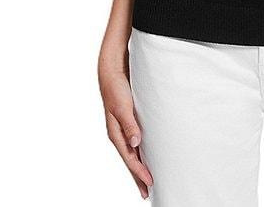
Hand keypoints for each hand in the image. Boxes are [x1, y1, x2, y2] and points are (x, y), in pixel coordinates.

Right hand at [98, 53, 152, 198]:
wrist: (113, 71)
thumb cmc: (117, 87)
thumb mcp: (123, 106)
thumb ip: (129, 124)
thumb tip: (135, 143)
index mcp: (116, 133)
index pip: (129, 158)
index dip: (139, 171)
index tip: (150, 182)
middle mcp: (119, 133)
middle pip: (129, 160)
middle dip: (138, 176)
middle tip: (148, 192)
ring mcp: (123, 128)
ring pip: (132, 153)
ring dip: (139, 166)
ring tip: (147, 179)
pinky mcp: (129, 120)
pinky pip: (134, 142)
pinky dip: (139, 152)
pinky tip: (145, 155)